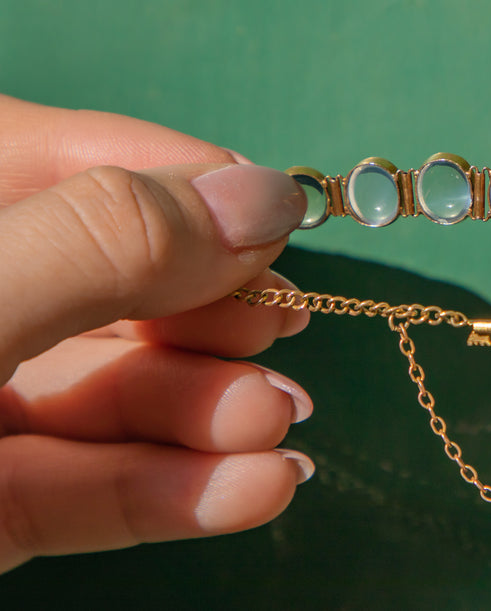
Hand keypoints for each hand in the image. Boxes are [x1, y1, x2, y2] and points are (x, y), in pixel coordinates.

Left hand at [0, 95, 314, 572]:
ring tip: (281, 422)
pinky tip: (259, 489)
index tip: (270, 210)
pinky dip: (173, 492)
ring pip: (99, 398)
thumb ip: (104, 246)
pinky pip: (82, 492)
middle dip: (201, 311)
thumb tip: (263, 195)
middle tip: (282, 322)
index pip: (49, 158)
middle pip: (94, 285)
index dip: (167, 175)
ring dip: (205, 413)